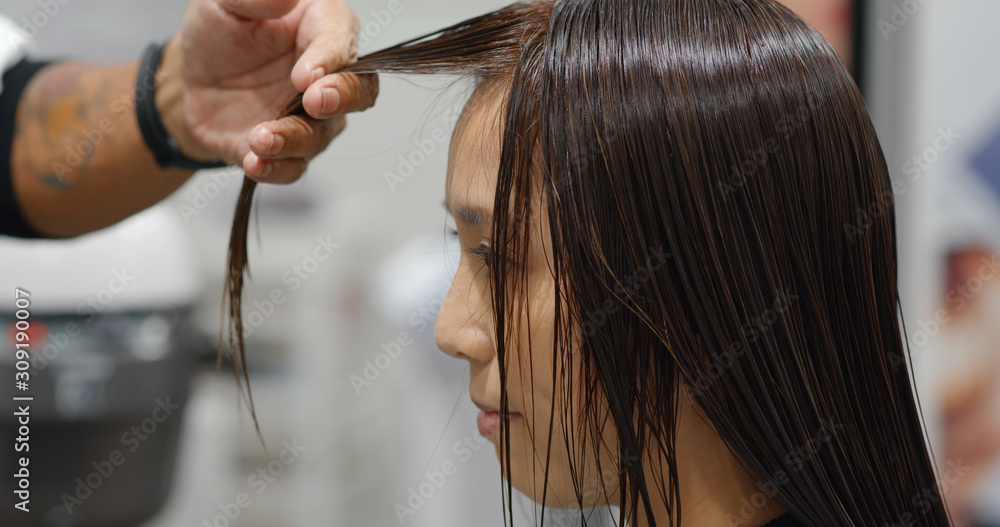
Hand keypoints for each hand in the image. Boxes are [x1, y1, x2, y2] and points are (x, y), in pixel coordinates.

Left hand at [160, 0, 378, 182]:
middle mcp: (327, 76)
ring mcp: (311, 117)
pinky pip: (293, 166)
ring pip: (322, 134)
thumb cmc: (219, 33)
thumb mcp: (225, 2)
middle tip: (314, 101)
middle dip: (341, 99)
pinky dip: (276, 168)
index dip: (330, 58)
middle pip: (359, 92)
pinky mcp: (289, 149)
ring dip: (294, 139)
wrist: (193, 79)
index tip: (305, 73)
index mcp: (320, 28)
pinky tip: (255, 161)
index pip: (341, 41)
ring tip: (261, 137)